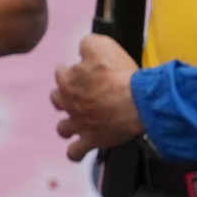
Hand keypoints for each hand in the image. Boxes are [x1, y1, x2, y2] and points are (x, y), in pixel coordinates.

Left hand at [51, 33, 143, 160]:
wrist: (139, 101)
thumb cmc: (120, 74)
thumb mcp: (101, 45)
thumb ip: (87, 44)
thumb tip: (82, 47)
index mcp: (67, 80)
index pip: (61, 72)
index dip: (74, 70)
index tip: (86, 71)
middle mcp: (69, 103)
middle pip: (57, 99)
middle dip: (66, 96)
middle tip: (83, 95)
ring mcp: (79, 124)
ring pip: (63, 128)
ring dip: (69, 124)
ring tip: (79, 121)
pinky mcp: (92, 140)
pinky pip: (75, 152)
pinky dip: (75, 152)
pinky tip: (80, 149)